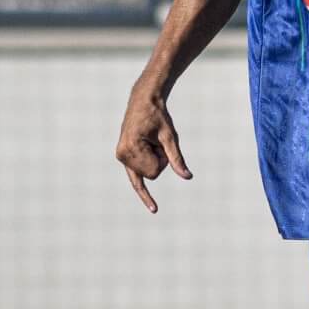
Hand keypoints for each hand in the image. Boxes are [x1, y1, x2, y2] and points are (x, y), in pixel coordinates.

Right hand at [115, 83, 191, 212]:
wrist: (143, 100)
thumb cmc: (158, 116)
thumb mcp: (170, 137)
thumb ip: (176, 158)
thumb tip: (187, 176)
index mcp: (131, 148)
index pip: (153, 172)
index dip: (163, 160)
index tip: (160, 142)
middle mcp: (122, 154)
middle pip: (150, 175)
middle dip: (158, 160)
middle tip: (155, 140)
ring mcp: (121, 156)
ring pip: (147, 175)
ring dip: (153, 159)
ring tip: (150, 141)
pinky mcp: (123, 157)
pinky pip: (135, 180)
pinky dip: (144, 193)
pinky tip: (154, 208)